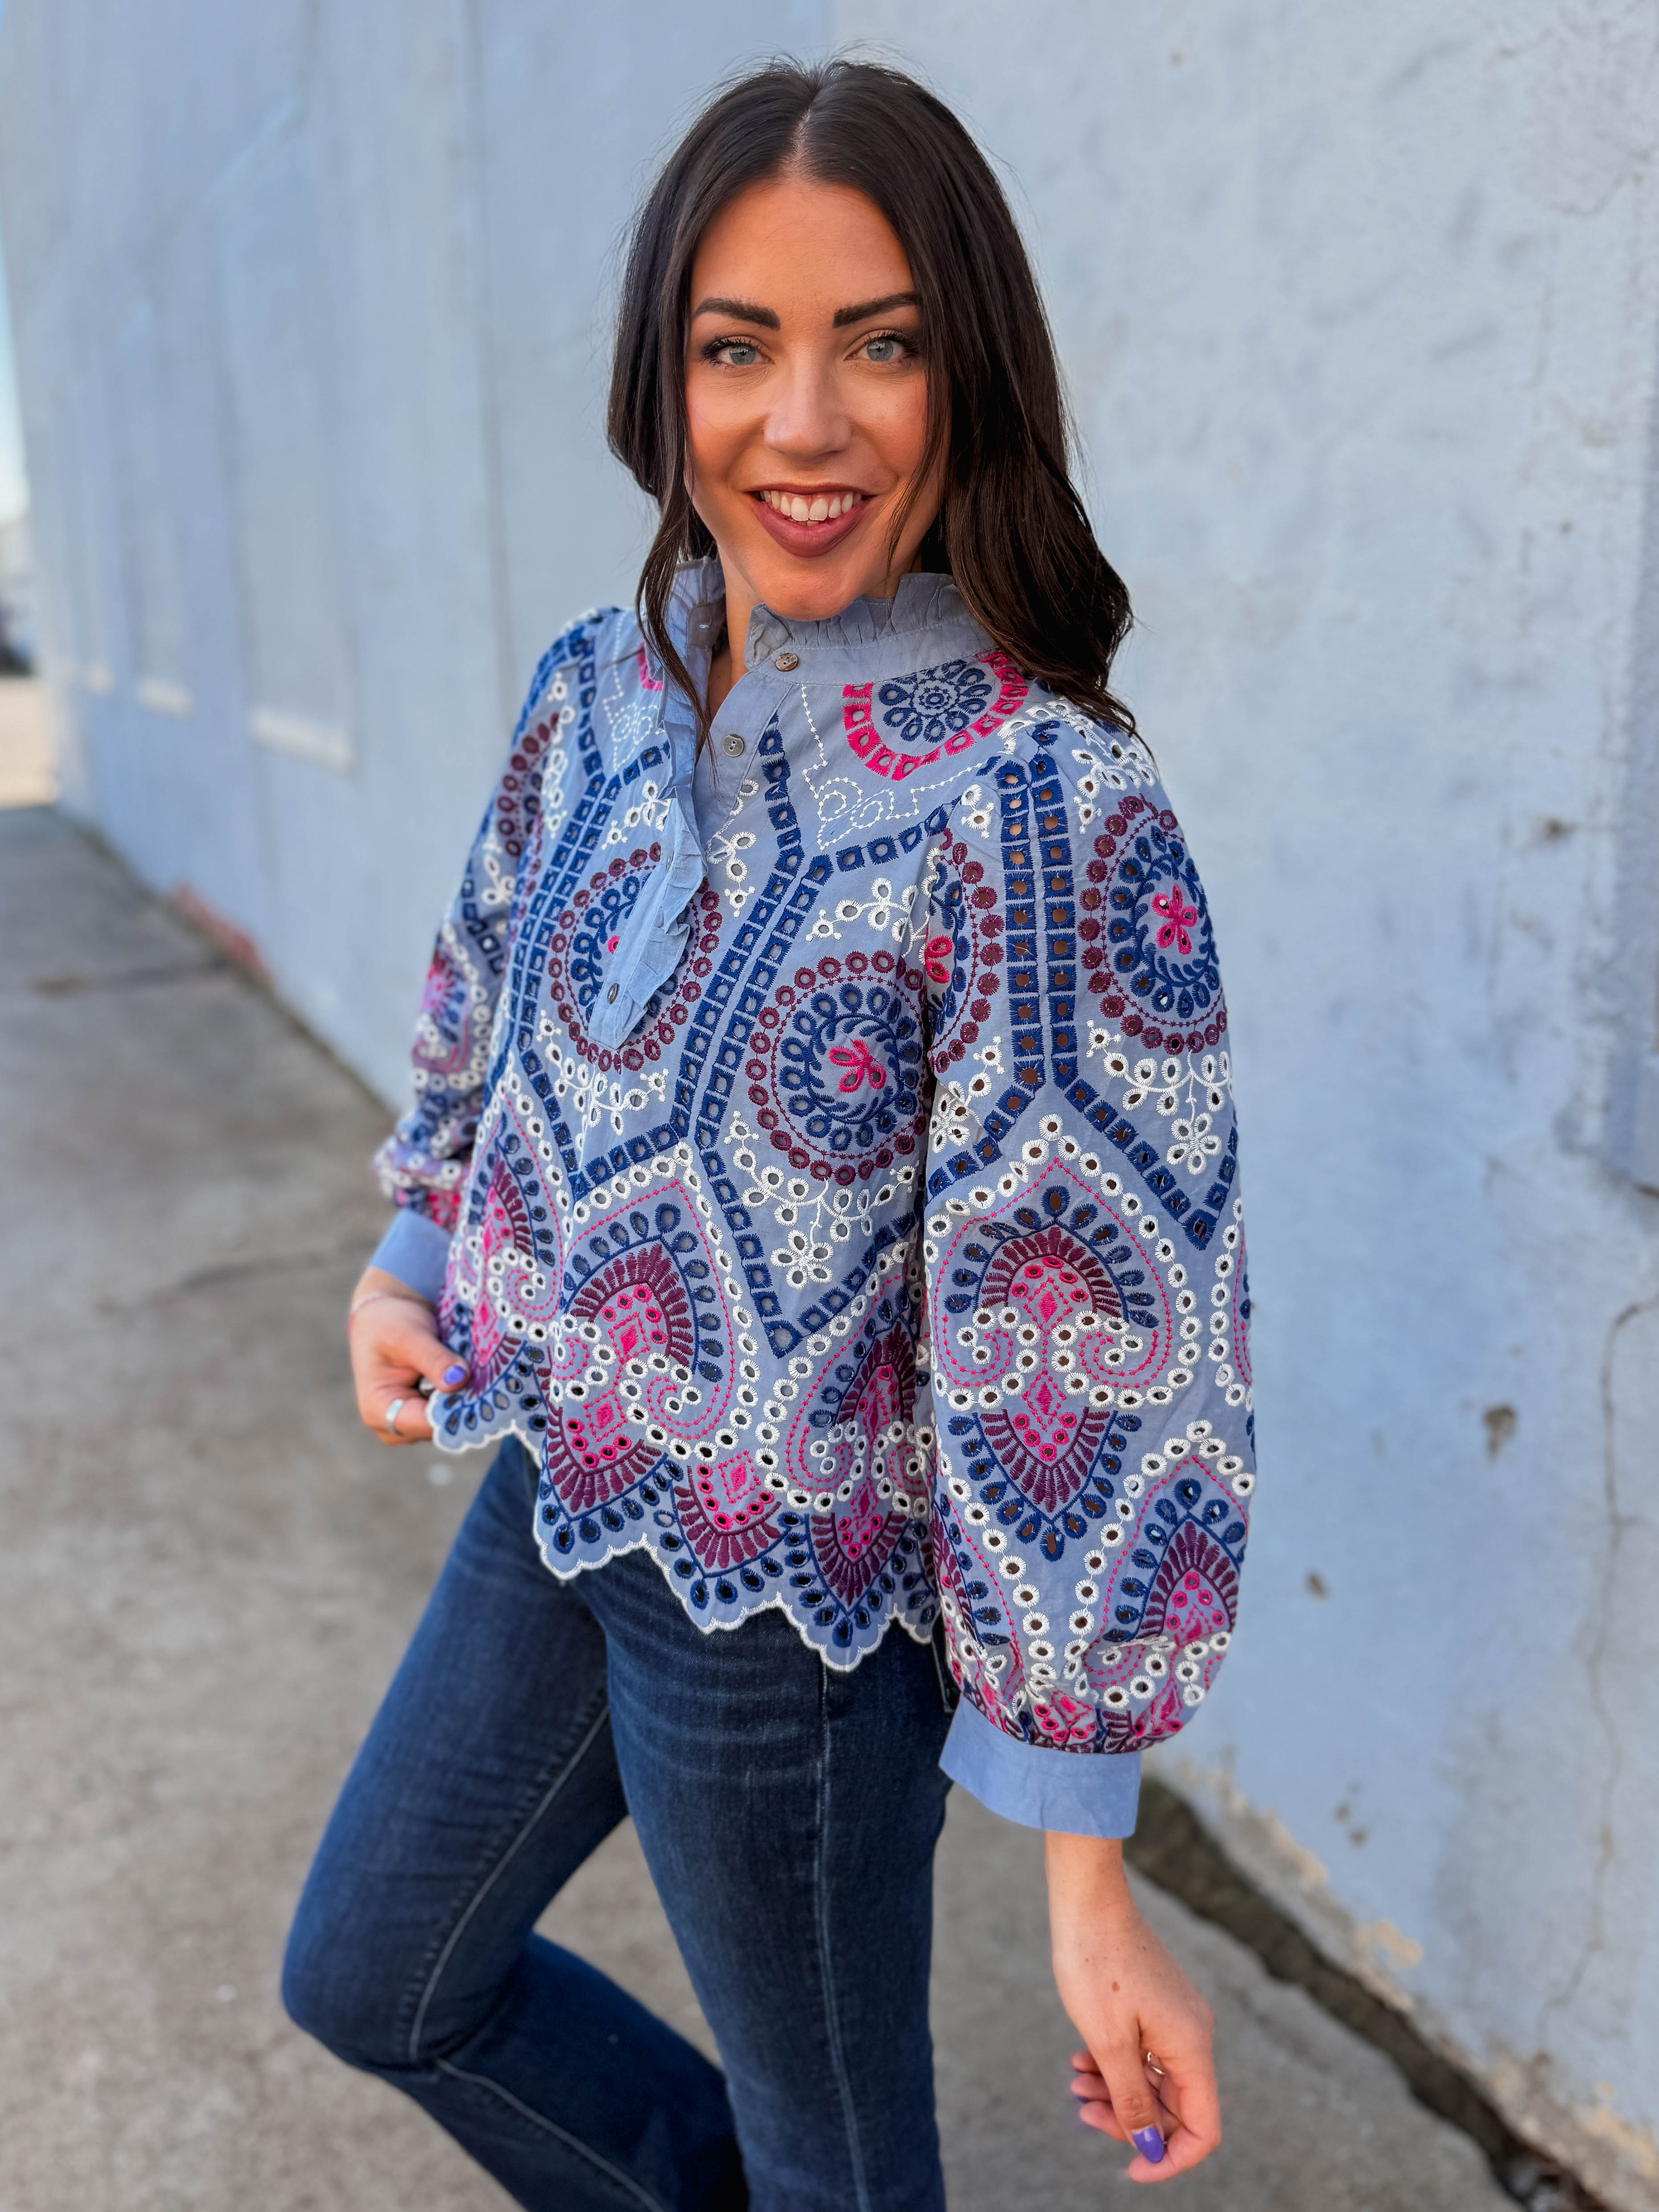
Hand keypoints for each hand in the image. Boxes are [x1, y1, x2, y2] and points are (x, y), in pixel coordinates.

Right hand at [347, 1266, 467, 1445]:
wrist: (382, 1317)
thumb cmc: (386, 1324)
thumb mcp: (407, 1335)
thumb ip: (433, 1359)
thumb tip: (459, 1380)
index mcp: (378, 1411)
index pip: (426, 1424)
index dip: (456, 1411)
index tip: (484, 1392)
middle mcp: (394, 1425)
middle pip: (440, 1426)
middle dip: (465, 1403)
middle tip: (489, 1378)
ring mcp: (411, 1422)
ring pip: (450, 1419)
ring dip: (467, 1398)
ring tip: (483, 1374)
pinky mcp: (426, 1413)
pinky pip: (451, 1410)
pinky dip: (464, 1394)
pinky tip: (476, 1377)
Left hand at [1046, 1830, 1219, 2182]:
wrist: (1088, 1902)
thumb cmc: (1096, 1966)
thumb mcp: (1109, 2043)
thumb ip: (1132, 2100)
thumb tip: (1149, 2146)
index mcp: (1192, 2047)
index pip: (1202, 2129)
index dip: (1170, 2159)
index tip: (1130, 2171)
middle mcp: (1193, 2034)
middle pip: (1174, 2106)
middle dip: (1129, 2120)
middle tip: (1082, 2110)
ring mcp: (1176, 2017)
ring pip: (1154, 2079)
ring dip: (1115, 2091)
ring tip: (1074, 2081)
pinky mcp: (1158, 2004)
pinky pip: (1145, 2053)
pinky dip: (1116, 2064)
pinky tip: (1080, 2061)